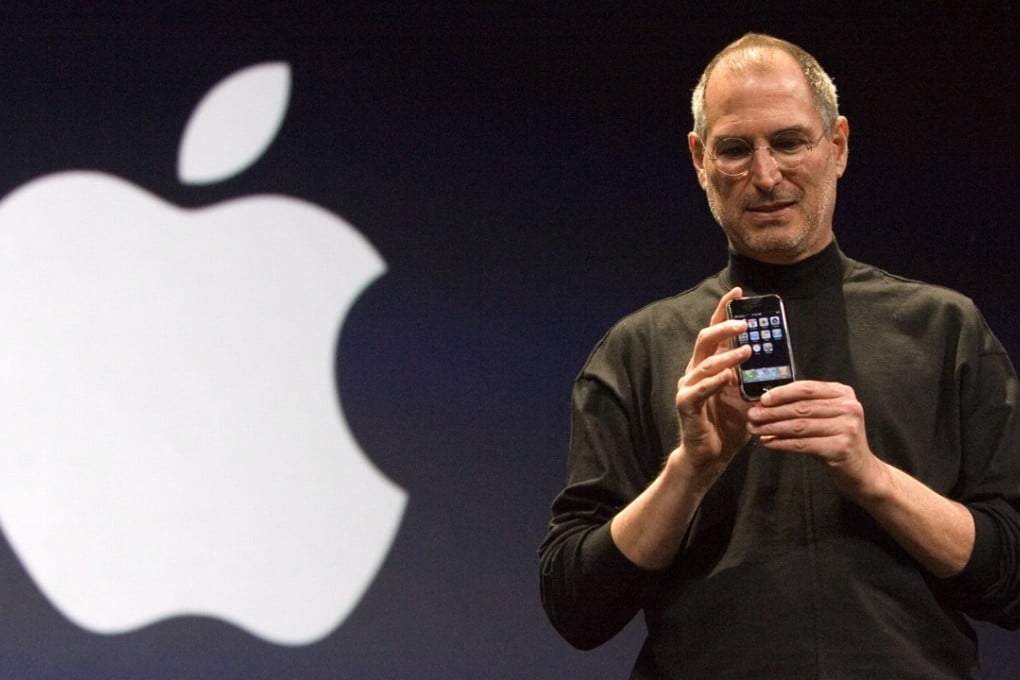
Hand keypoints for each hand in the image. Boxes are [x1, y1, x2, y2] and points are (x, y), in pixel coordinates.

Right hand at [674, 287, 752, 470]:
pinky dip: (713, 382)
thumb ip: (754, 377)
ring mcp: (688, 387)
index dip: (723, 310)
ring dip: (727, 356)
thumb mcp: (747, 396)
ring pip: (704, 363)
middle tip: (745, 323)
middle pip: (705, 341)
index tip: (737, 292)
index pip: (715, 332)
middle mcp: (695, 372)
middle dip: (725, 328)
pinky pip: (698, 390)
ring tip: (748, 351)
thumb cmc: (728, 425)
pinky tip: (728, 378)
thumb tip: (777, 359)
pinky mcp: (686, 405)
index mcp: (709, 365)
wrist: (711, 456)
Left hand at [746, 380, 882, 497]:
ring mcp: (847, 428)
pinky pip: (803, 444)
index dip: (782, 393)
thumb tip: (766, 403)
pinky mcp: (840, 448)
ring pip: (800, 426)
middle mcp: (848, 407)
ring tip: (755, 429)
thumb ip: (804, 406)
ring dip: (772, 427)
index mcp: (843, 394)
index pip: (807, 388)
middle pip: (802, 407)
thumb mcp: (825, 417)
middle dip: (772, 412)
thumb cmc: (836, 440)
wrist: (861, 471)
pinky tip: (768, 442)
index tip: (762, 400)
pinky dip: (782, 443)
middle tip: (752, 415)